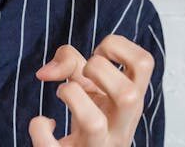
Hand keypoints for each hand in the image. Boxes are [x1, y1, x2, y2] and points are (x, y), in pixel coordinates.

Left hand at [28, 35, 154, 145]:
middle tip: (84, 75)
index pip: (144, 63)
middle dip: (99, 69)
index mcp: (130, 103)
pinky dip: (39, 127)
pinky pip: (50, 144)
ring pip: (93, 123)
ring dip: (70, 94)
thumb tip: (46, 72)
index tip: (100, 55)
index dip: (118, 47)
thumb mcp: (88, 84)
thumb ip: (70, 61)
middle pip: (129, 94)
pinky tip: (45, 123)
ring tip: (64, 92)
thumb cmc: (89, 115)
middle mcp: (120, 127)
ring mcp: (98, 146)